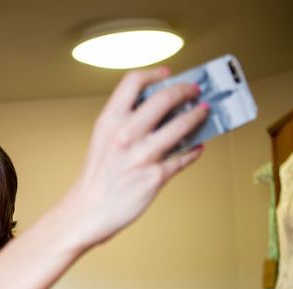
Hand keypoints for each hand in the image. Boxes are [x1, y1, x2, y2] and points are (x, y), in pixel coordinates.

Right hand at [67, 68, 207, 247]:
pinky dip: (193, 150)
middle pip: (164, 98)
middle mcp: (125, 134)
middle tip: (194, 91)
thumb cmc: (96, 178)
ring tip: (204, 113)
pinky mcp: (155, 176)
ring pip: (182, 126)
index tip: (167, 73)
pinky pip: (183, 157)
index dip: (154, 73)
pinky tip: (197, 147)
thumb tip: (159, 109)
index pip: (133, 82)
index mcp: (109, 121)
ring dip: (198, 116)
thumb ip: (126, 122)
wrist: (88, 211)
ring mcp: (142, 155)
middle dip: (185, 90)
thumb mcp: (103, 139)